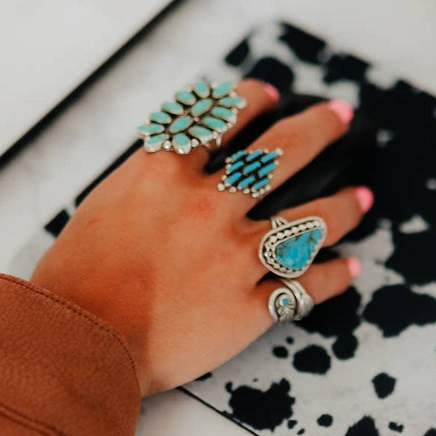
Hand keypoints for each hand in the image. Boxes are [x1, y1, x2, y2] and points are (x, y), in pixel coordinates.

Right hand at [30, 81, 367, 395]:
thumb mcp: (102, 208)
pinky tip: (349, 268)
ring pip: (307, 221)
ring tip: (362, 199)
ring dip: (341, 208)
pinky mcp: (249, 306)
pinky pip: (305, 287)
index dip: (248, 101)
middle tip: (339, 115)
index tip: (268, 93)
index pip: (217, 120)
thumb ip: (145, 187)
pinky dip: (332, 277)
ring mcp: (234, 256)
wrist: (77, 342)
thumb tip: (170, 174)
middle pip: (279, 154)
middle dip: (317, 129)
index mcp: (164, 175)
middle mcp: (207, 206)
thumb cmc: (72, 284)